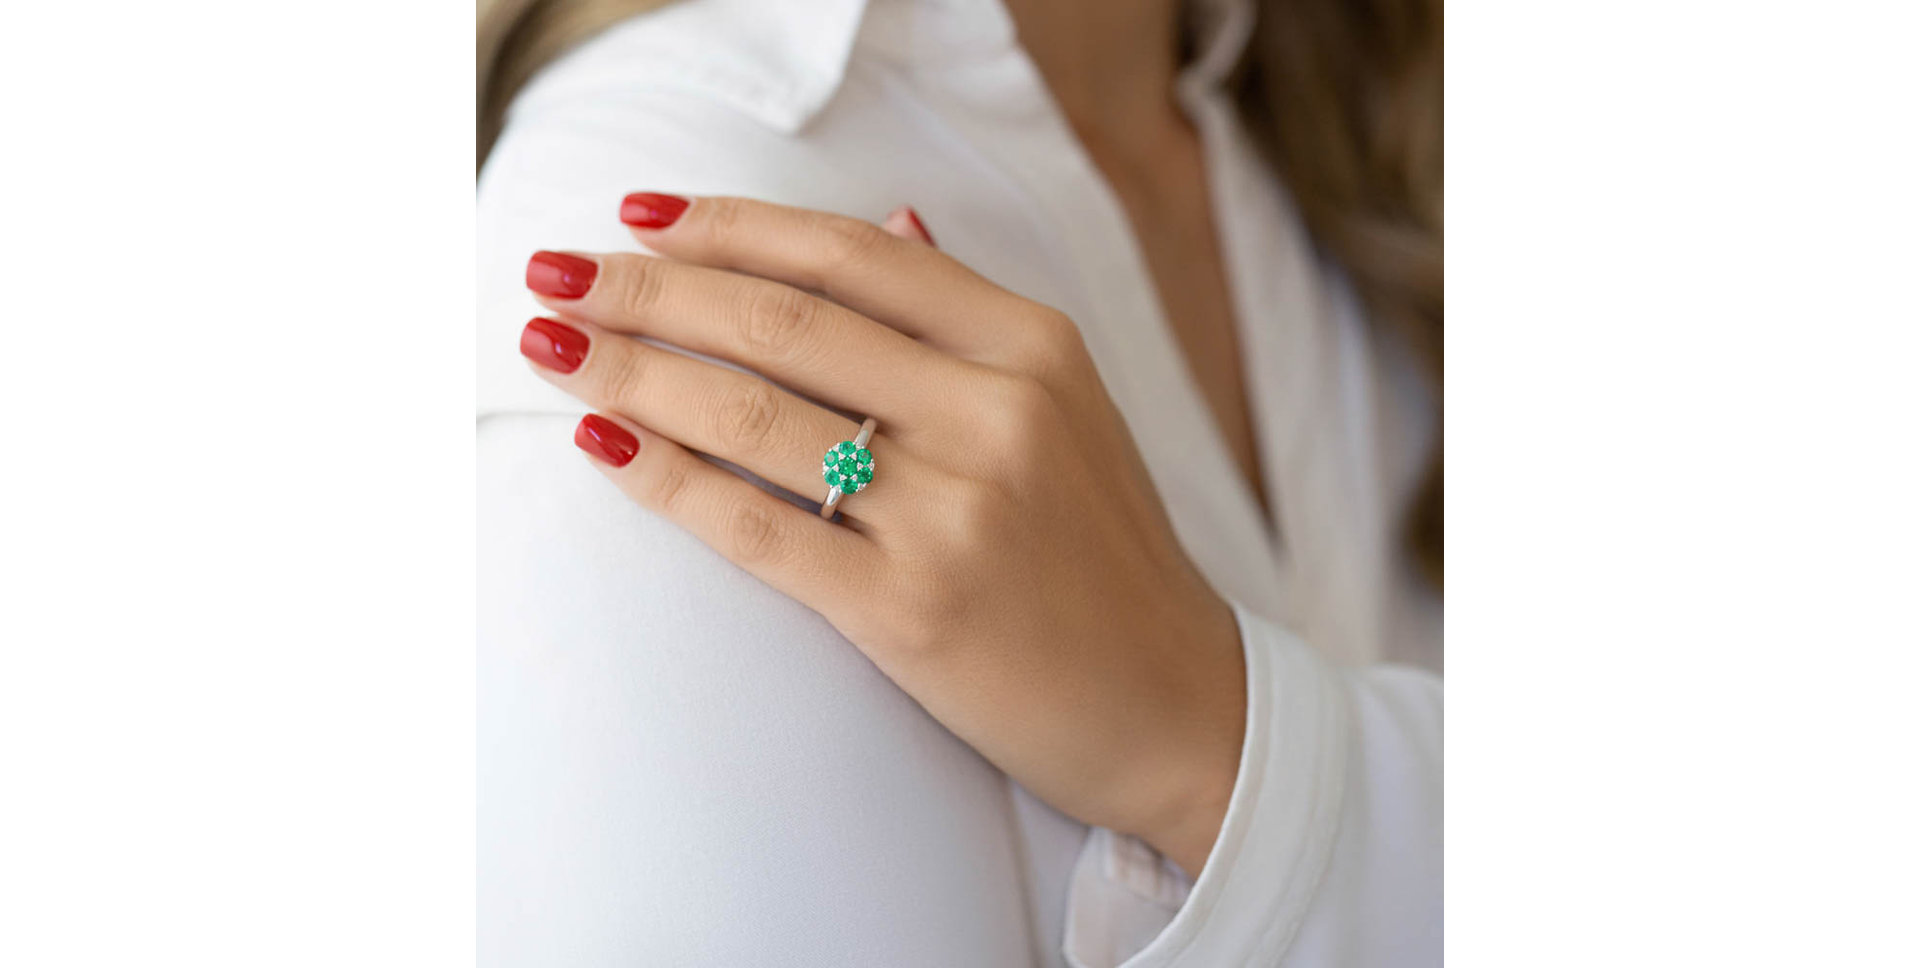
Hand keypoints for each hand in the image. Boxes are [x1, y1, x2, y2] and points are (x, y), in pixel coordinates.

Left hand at [518, 194, 1246, 874]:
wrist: (1179, 707)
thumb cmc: (1103, 556)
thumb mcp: (1068, 408)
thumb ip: (967, 321)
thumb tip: (887, 217)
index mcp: (1032, 346)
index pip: (851, 253)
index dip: (729, 224)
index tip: (639, 212)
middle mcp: (997, 412)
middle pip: (783, 320)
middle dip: (648, 288)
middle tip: (555, 270)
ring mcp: (957, 511)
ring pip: (753, 416)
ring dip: (632, 371)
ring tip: (549, 346)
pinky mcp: (912, 608)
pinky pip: (757, 526)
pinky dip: (666, 478)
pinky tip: (603, 442)